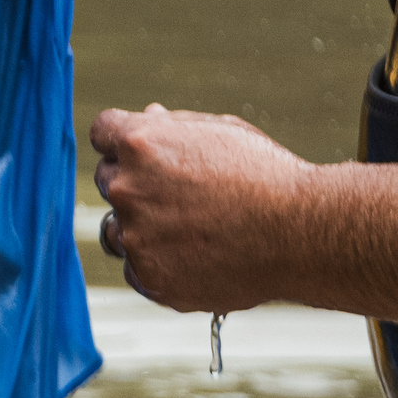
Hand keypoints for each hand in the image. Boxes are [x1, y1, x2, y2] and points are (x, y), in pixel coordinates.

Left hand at [91, 101, 312, 311]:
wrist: (295, 232)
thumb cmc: (262, 174)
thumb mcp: (217, 129)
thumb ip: (172, 126)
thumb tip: (146, 118)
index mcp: (139, 142)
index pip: (102, 132)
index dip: (122, 140)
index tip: (140, 151)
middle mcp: (127, 188)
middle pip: (106, 179)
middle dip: (132, 180)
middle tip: (177, 193)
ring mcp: (136, 237)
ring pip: (115, 228)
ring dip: (137, 225)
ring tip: (185, 228)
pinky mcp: (151, 279)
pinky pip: (135, 268)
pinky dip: (155, 263)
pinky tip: (191, 255)